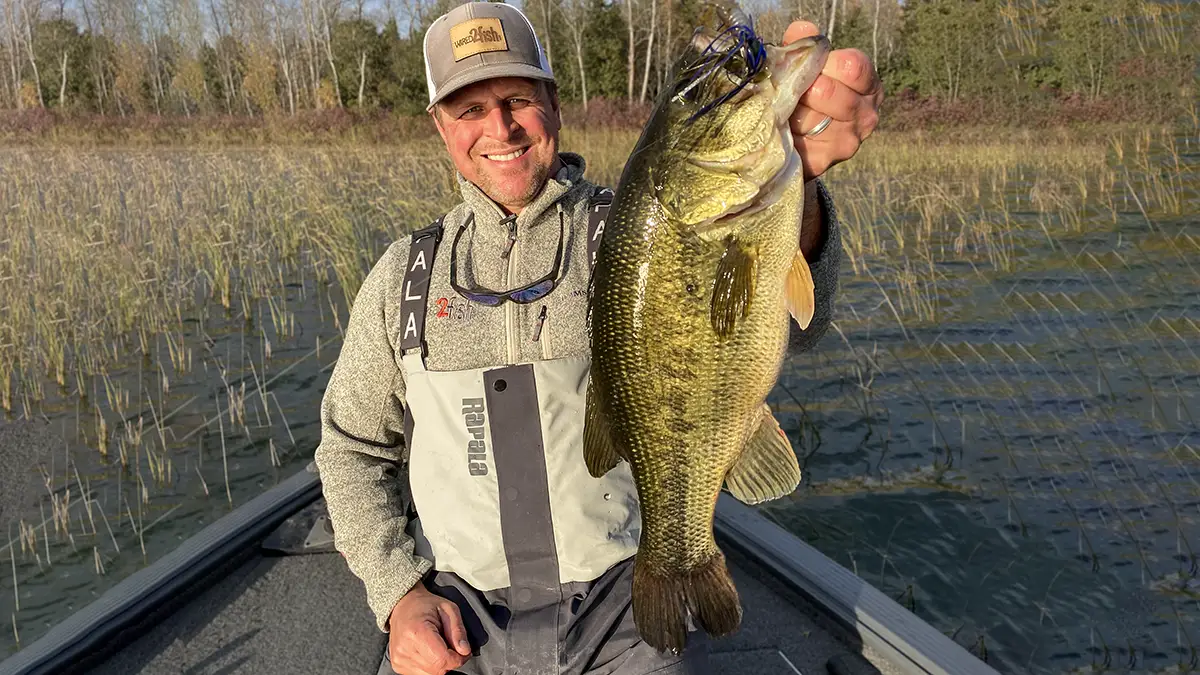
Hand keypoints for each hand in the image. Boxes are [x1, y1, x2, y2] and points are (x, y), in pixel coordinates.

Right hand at [386, 582, 471, 674]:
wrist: (402, 605)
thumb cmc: (426, 605)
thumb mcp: (449, 609)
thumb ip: (458, 630)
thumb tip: (465, 651)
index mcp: (417, 631)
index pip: (442, 659)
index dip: (458, 658)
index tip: (462, 650)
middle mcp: (405, 648)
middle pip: (437, 669)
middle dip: (450, 661)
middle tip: (451, 646)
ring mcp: (399, 658)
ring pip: (430, 674)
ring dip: (439, 664)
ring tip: (437, 646)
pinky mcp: (397, 664)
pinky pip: (421, 674)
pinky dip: (429, 665)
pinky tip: (427, 651)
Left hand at [784, 21, 883, 180]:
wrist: (797, 140)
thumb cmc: (807, 96)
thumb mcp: (807, 67)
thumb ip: (805, 46)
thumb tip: (802, 30)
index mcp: (868, 84)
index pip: (853, 66)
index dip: (824, 63)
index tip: (811, 67)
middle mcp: (867, 114)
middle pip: (829, 91)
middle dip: (802, 89)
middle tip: (793, 92)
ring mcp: (850, 140)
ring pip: (812, 117)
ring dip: (793, 111)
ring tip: (790, 111)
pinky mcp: (828, 160)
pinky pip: (801, 140)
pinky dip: (788, 132)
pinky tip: (788, 130)